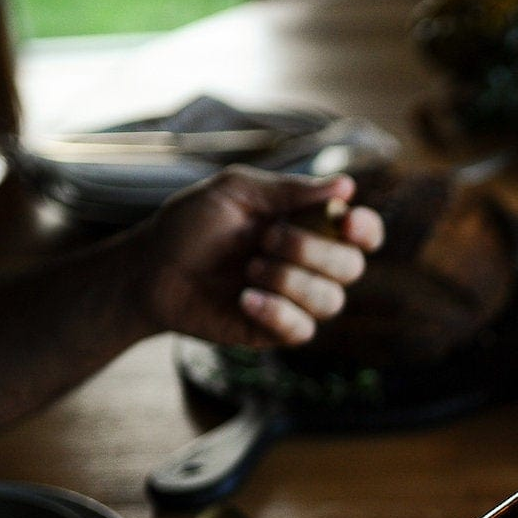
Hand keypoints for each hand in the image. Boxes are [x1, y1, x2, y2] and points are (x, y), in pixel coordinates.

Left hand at [132, 168, 386, 347]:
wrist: (151, 269)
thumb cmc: (192, 225)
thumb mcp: (237, 192)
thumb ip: (290, 190)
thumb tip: (347, 187)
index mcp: (309, 227)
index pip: (362, 234)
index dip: (366, 230)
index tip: (347, 223)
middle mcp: (310, 265)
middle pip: (351, 267)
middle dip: (311, 251)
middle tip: (265, 239)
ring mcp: (296, 300)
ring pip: (331, 301)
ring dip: (290, 281)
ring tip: (250, 270)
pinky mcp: (276, 331)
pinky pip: (303, 329)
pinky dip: (276, 311)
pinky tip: (244, 298)